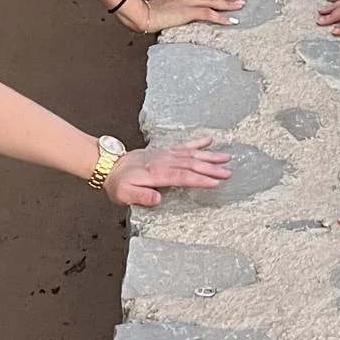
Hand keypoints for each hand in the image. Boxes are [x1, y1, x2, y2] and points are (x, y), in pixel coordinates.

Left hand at [107, 139, 232, 207]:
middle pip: (191, 164)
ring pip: (191, 154)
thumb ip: (142, 196)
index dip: (199, 179)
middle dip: (211, 168)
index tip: (215, 182)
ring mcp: (165, 154)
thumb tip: (157, 198)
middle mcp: (163, 161)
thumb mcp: (125, 194)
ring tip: (226, 157)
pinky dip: (197, 142)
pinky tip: (209, 140)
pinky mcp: (165, 151)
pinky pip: (184, 145)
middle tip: (228, 172)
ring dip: (209, 156)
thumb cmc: (118, 183)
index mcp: (156, 173)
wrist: (110, 165)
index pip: (182, 176)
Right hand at [134, 0, 245, 29]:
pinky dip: (221, 17)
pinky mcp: (188, 11)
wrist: (141, 13)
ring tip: (241, 6)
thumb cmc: (148, 10)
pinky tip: (230, 21)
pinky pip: (209, 14)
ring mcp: (188, 1)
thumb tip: (176, 9)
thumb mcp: (163, 3)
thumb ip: (173, 4)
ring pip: (214, 1)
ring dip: (229, 4)